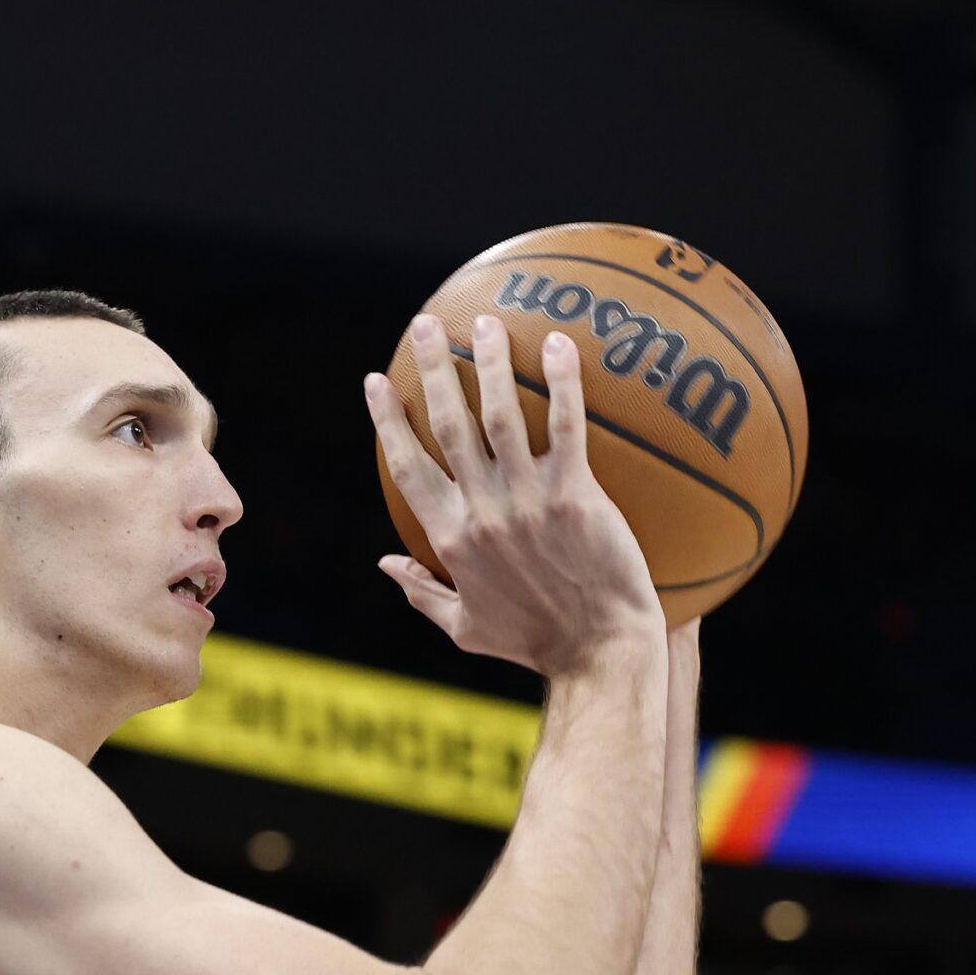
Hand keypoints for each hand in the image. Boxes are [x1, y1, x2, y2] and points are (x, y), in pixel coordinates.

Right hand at [366, 313, 665, 677]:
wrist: (598, 653)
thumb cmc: (534, 644)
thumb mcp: (465, 626)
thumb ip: (421, 592)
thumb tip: (385, 564)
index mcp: (449, 536)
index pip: (407, 465)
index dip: (388, 420)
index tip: (377, 381)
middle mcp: (480, 511)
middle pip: (447, 425)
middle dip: (432, 369)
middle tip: (425, 325)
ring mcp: (527, 501)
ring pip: (500, 415)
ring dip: (489, 362)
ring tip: (486, 320)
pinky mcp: (575, 496)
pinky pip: (566, 427)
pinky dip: (561, 383)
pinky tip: (560, 345)